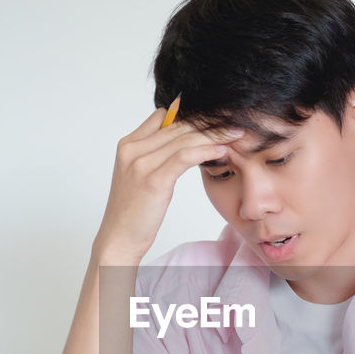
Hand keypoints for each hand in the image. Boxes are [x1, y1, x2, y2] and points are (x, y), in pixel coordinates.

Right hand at [93, 105, 239, 262]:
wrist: (118, 238)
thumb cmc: (133, 211)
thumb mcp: (140, 175)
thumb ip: (156, 155)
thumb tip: (183, 142)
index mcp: (128, 144)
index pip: (163, 116)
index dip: (191, 115)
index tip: (216, 118)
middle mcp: (132, 149)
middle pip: (177, 126)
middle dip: (208, 123)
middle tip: (233, 122)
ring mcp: (141, 164)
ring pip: (184, 139)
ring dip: (214, 135)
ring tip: (236, 134)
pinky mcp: (153, 180)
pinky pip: (185, 157)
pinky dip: (206, 151)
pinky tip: (222, 150)